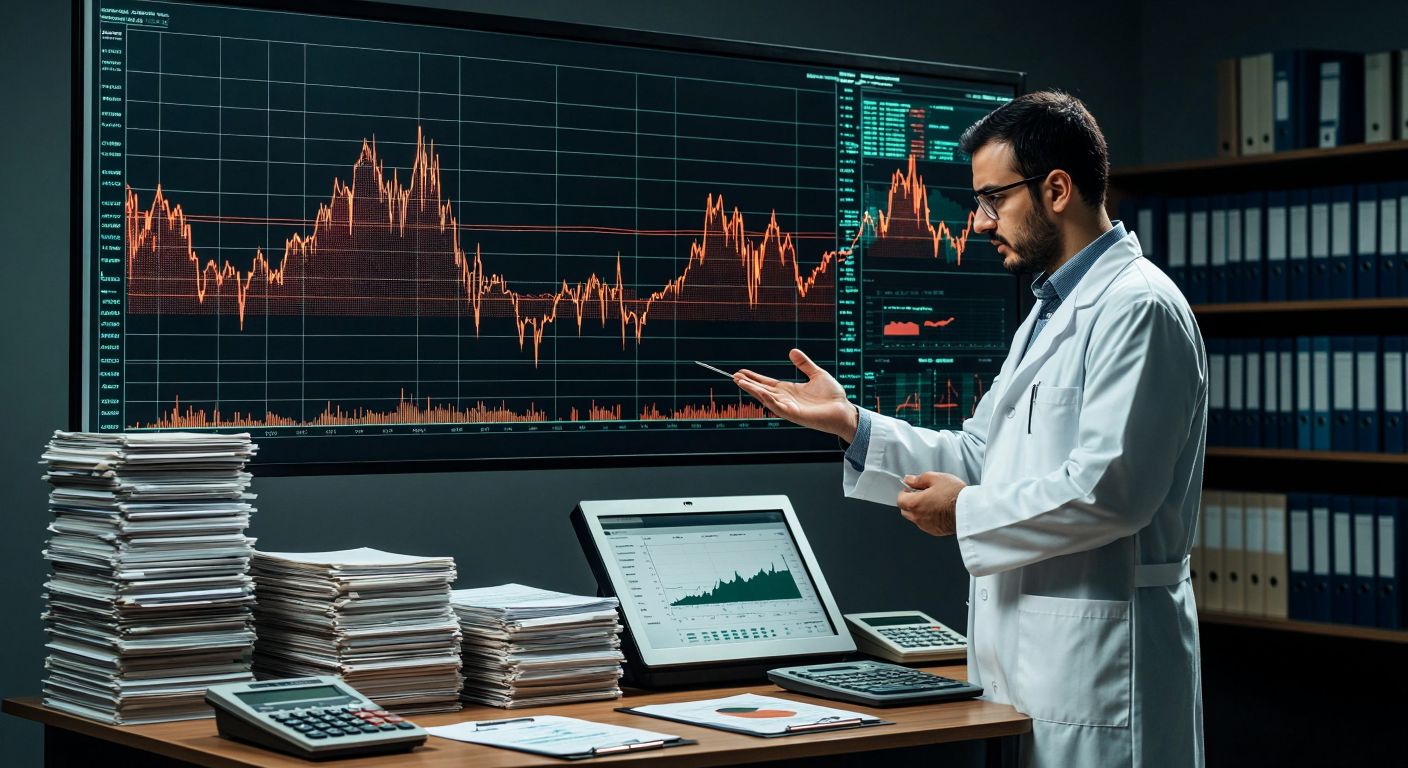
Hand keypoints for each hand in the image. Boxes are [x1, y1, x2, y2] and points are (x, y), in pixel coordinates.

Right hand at [733, 349, 856, 440]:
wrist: (844, 410)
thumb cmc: (833, 396)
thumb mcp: (817, 374)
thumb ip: (804, 364)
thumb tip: (792, 351)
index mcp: (789, 390)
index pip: (766, 383)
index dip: (754, 378)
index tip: (740, 372)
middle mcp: (786, 399)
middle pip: (762, 390)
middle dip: (748, 384)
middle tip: (734, 376)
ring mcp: (789, 408)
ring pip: (766, 398)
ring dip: (753, 390)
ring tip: (740, 382)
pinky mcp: (795, 415)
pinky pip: (778, 407)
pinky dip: (768, 399)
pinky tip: (760, 392)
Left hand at [896, 472, 965, 536]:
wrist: (970, 510)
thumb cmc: (954, 495)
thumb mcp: (936, 478)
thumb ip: (919, 479)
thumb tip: (909, 479)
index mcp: (915, 504)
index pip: (899, 500)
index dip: (904, 492)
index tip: (911, 488)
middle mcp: (918, 517)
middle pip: (905, 510)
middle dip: (910, 502)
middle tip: (921, 494)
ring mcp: (926, 526)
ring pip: (916, 518)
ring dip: (919, 511)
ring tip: (933, 501)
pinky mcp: (936, 531)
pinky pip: (926, 524)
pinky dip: (928, 518)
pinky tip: (939, 510)